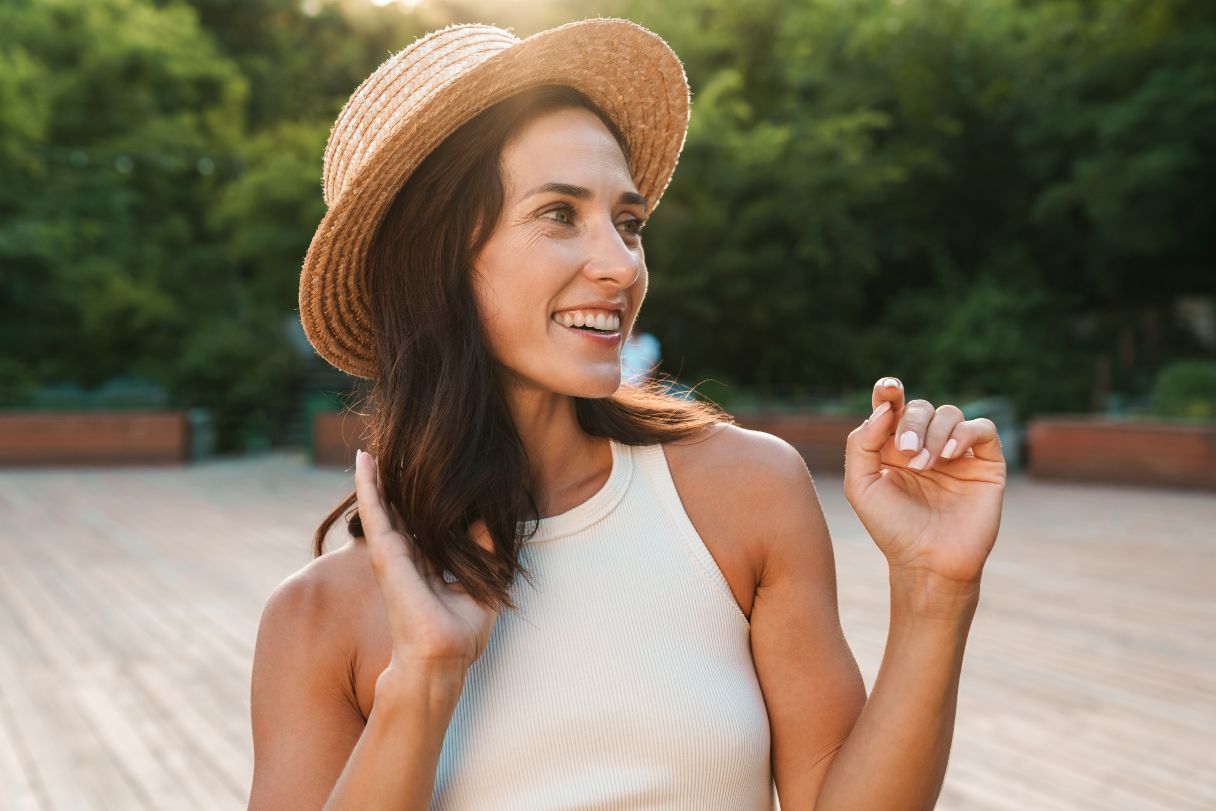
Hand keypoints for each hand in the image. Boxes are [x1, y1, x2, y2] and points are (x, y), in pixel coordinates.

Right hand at [354, 449, 499, 674]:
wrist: (441, 655)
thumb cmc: (461, 633)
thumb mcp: (482, 586)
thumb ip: (484, 552)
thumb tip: (492, 522)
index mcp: (425, 567)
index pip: (419, 527)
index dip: (419, 503)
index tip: (421, 475)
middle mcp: (405, 559)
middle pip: (396, 514)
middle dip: (392, 486)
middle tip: (390, 454)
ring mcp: (391, 555)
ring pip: (381, 507)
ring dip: (375, 479)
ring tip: (370, 450)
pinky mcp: (384, 553)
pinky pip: (374, 511)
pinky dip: (368, 484)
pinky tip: (364, 460)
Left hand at [843, 377, 1006, 585]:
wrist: (927, 561)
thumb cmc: (891, 527)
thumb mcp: (860, 484)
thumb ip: (862, 443)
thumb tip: (886, 408)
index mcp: (894, 446)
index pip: (893, 406)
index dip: (889, 391)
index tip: (888, 390)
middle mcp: (926, 444)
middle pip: (920, 407)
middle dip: (911, 422)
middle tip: (907, 450)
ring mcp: (957, 453)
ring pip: (949, 413)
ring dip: (934, 432)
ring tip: (925, 464)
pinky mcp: (986, 463)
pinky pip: (983, 429)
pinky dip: (965, 433)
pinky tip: (949, 455)